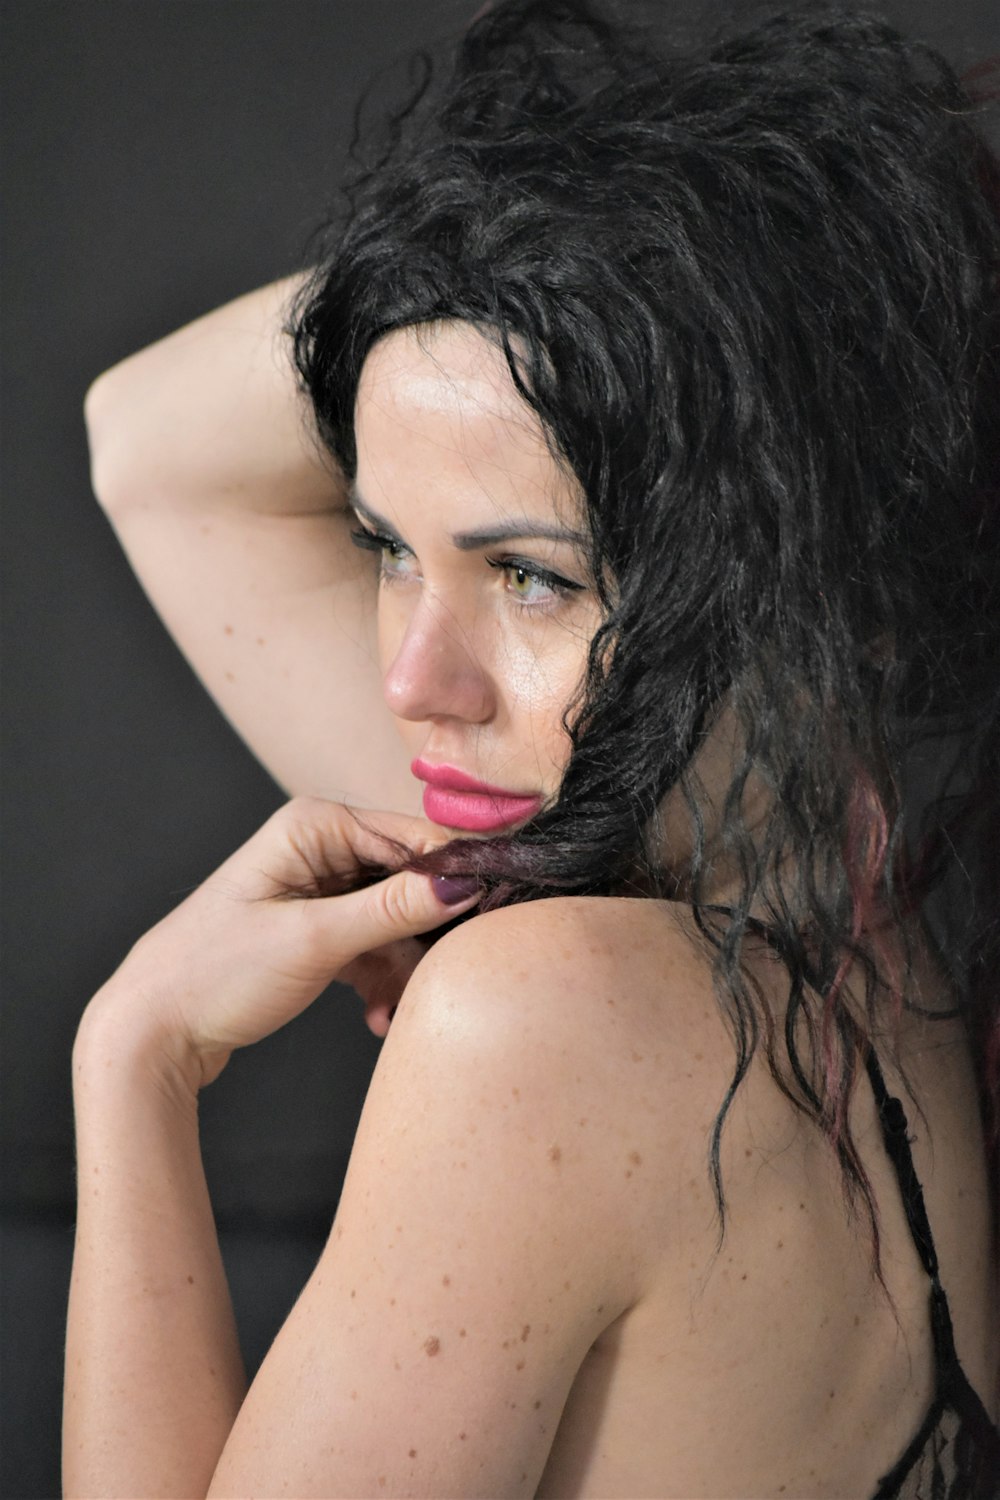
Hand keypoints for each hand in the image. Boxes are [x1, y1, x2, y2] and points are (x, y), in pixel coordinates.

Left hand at [78, 798, 477, 1090]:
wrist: (151, 1032)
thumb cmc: (214, 973)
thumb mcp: (315, 941)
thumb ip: (395, 909)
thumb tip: (469, 881)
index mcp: (314, 824)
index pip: (414, 837)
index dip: (456, 878)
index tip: (489, 920)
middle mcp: (317, 845)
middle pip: (409, 878)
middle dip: (426, 934)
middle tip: (443, 978)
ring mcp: (316, 887)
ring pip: (395, 918)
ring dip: (402, 967)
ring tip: (394, 1011)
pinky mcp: (315, 926)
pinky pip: (372, 944)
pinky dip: (379, 979)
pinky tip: (376, 1016)